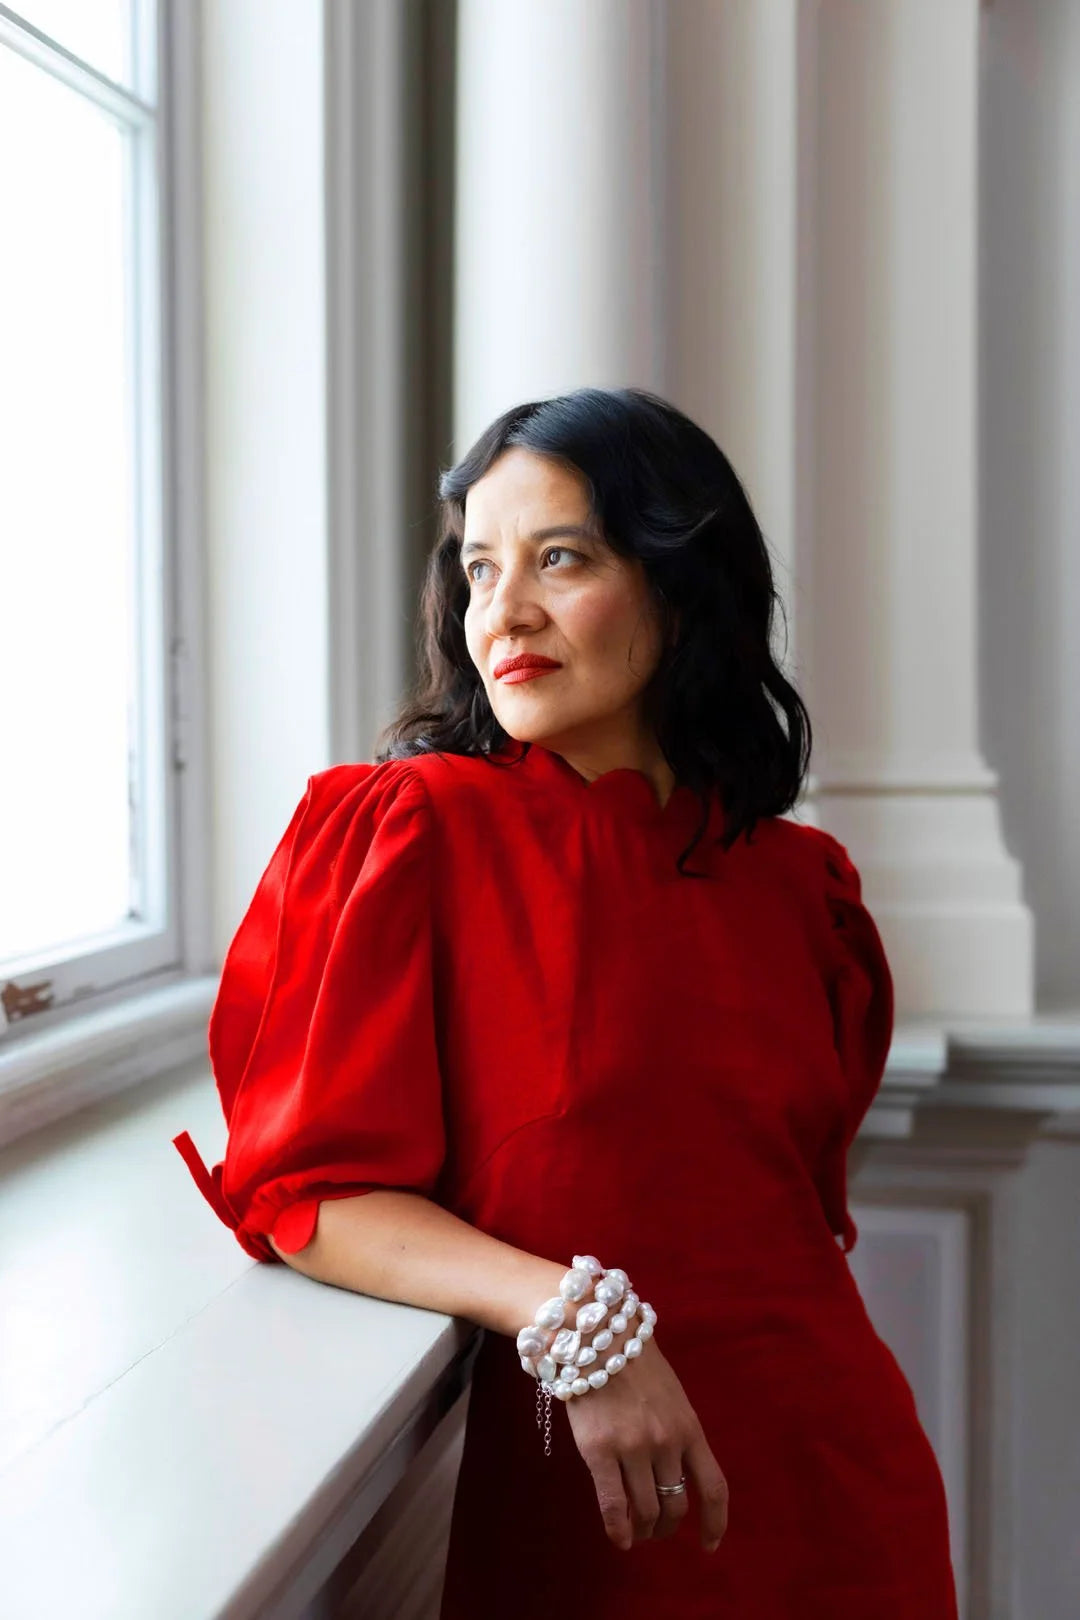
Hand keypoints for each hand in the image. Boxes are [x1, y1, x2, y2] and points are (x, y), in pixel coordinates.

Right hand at [564, 1338, 728, 1552]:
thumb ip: (677, 1435)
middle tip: (655, 1530)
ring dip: (642, 1530)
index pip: (714, 1487)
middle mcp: (667, 1442)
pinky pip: (613, 1505)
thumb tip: (676, 1478)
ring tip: (635, 1532)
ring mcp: (634, 1447)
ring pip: (646, 1510)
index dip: (715, 1522)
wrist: (597, 1336)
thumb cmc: (634, 1365)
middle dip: (666, 1526)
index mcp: (690, 1428)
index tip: (709, 1545)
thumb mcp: (671, 1398)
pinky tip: (619, 1538)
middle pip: (676, 1505)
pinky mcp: (600, 1451)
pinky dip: (617, 1529)